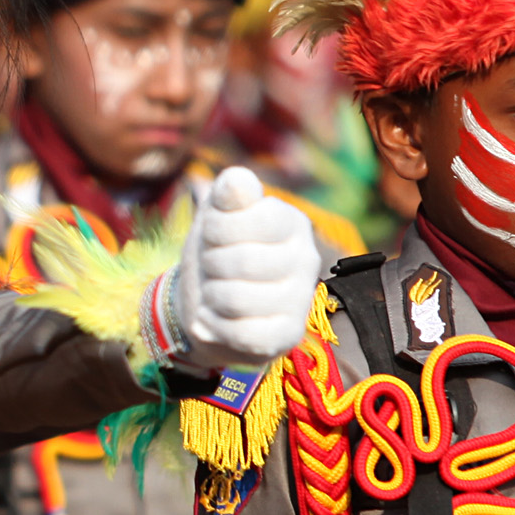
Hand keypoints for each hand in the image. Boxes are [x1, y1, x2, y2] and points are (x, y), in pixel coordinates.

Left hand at [163, 166, 322, 368]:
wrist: (209, 303)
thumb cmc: (217, 251)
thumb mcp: (216, 214)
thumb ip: (228, 193)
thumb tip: (237, 180)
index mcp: (292, 222)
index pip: (255, 219)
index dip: (218, 227)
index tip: (213, 233)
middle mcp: (305, 259)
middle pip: (243, 261)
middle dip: (211, 264)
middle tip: (212, 266)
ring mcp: (300, 299)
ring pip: (238, 299)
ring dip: (210, 296)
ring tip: (214, 292)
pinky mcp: (289, 334)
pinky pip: (245, 334)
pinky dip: (214, 326)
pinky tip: (212, 318)